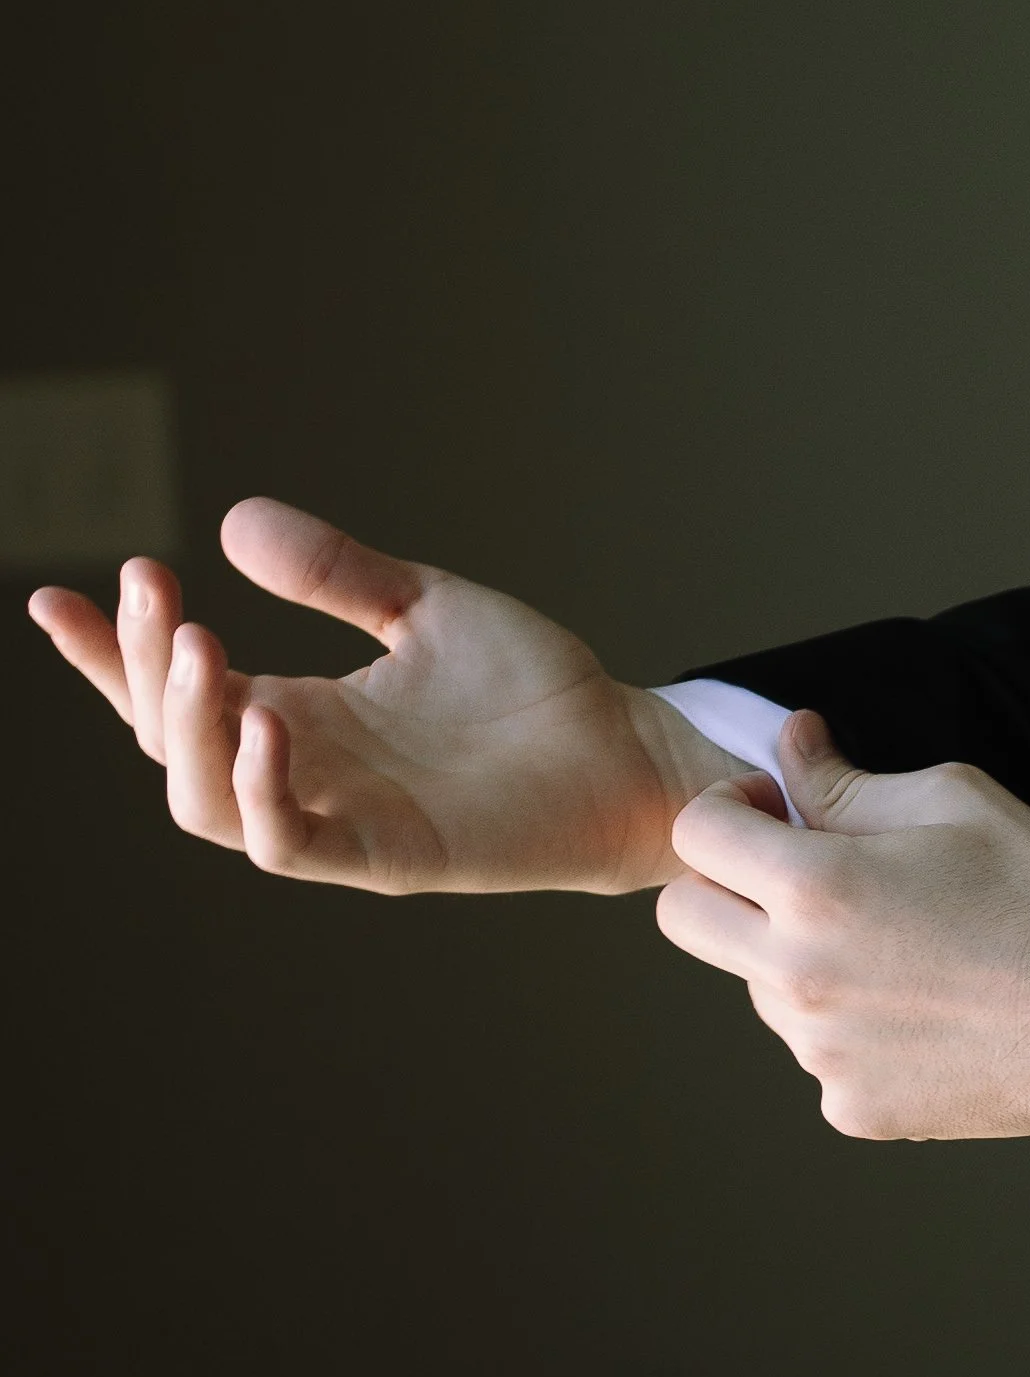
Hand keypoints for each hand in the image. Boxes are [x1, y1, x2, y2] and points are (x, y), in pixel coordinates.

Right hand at [29, 498, 747, 893]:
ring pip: (208, 799)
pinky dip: (264, 791)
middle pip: (173, 738)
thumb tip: (234, 519)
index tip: (55, 599)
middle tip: (155, 590)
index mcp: (301, 712)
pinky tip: (268, 721)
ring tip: (200, 645)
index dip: (109, 654)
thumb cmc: (533, 690)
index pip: (177, 690)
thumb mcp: (425, 606)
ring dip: (188, 727)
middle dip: (142, 667)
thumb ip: (338, 573)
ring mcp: (338, 817)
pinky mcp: (386, 857)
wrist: (625, 749)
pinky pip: (290, 844)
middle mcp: (303, 769)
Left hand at [656, 711, 1029, 1144]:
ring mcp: (818, 1051)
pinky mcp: (851, 1107)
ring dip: (794, 957)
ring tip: (899, 948)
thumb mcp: (948, 801)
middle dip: (723, 884)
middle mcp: (797, 973)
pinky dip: (848, 1028)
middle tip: (798, 874)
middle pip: (685, 920)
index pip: (694, 833)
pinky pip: (815, 1053)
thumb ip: (842, 779)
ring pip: (757, 987)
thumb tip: (788, 742)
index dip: (728, 808)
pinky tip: (924, 1010)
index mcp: (815, 885)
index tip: (776, 811)